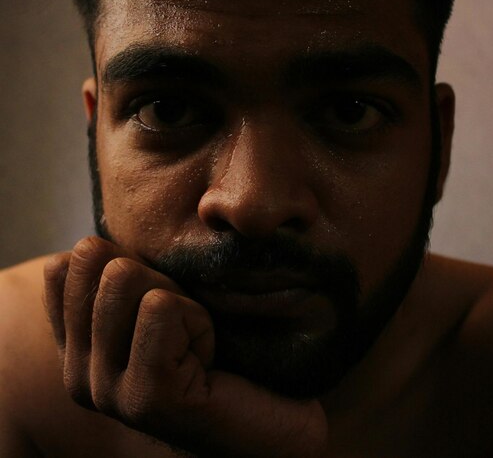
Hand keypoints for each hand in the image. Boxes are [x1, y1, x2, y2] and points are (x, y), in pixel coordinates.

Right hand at [44, 237, 327, 456]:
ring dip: (177, 298)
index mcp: (72, 352)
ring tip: (191, 340)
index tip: (154, 301)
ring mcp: (106, 392)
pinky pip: (162, 307)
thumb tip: (89, 245)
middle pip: (97, 263)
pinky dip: (197, 319)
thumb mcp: (149, 299)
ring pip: (124, 277)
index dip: (121, 261)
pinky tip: (206, 358)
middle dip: (154, 278)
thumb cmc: (207, 345)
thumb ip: (112, 277)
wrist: (260, 416)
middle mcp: (77, 378)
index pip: (63, 267)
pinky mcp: (145, 397)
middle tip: (179, 324)